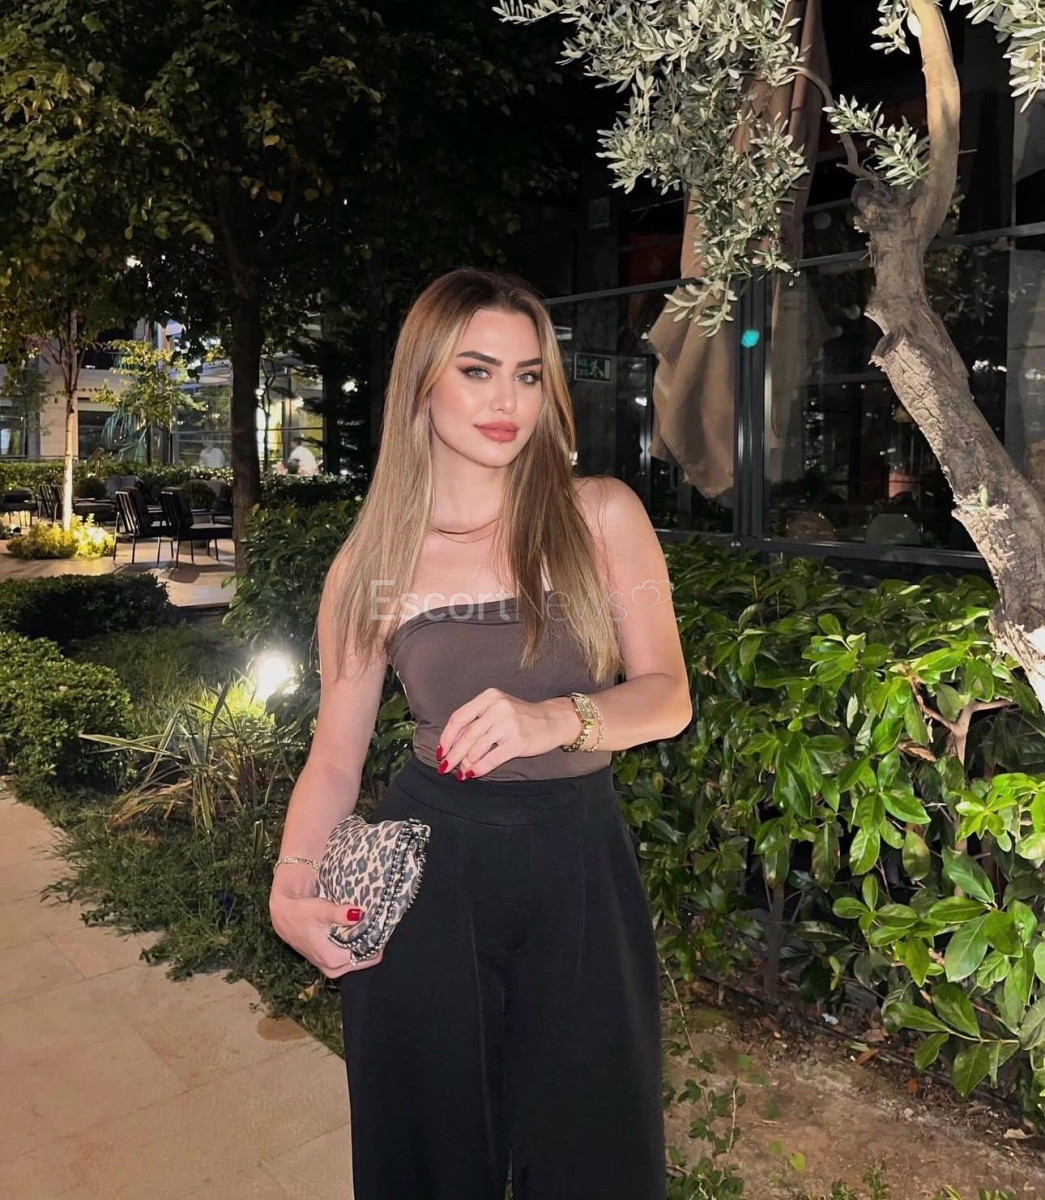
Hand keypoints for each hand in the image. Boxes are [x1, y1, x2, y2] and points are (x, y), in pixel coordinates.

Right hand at [269, 881, 382, 978]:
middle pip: (365, 959)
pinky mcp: (329, 960)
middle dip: (372, 943)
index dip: (377, 940)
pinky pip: (351, 957)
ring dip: (364, 944)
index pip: (368, 956)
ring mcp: (331, 966)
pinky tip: (357, 930)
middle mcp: (333, 968)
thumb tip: (357, 914)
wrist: (284, 913)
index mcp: (333, 960)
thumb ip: (338, 914)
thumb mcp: (320, 910)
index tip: (382, 925)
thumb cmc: (301, 912)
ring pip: (359, 959)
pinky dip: (356, 945)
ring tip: (368, 925)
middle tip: (376, 923)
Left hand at [436, 689, 579, 778]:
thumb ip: (476, 722)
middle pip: (466, 735)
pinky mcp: (518, 741)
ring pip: (477, 747)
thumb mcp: (497, 710)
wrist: (553, 720)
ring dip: (465, 763)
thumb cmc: (520, 717)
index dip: (447, 736)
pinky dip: (479, 768)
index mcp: (489, 697)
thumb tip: (452, 746)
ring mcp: (508, 724)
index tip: (441, 751)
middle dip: (453, 754)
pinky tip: (473, 774)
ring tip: (460, 771)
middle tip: (444, 767)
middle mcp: (498, 707)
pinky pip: (491, 758)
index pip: (459, 717)